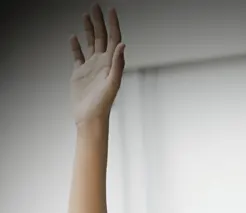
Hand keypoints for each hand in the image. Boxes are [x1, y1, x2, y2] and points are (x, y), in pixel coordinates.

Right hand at [70, 5, 124, 124]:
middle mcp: (102, 63)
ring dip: (89, 29)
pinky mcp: (80, 73)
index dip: (113, 24)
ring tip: (86, 16)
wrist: (90, 118)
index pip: (113, 39)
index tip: (110, 10)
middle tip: (95, 6)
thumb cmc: (102, 105)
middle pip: (101, 37)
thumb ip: (118, 64)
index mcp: (110, 64)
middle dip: (98, 21)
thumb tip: (122, 45)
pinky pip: (78, 55)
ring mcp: (91, 67)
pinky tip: (73, 37)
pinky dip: (75, 46)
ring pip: (90, 43)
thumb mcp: (112, 83)